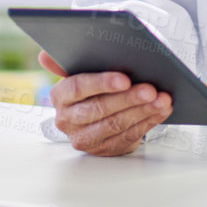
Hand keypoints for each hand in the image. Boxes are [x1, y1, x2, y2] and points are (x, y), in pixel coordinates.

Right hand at [39, 51, 171, 155]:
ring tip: (161, 99)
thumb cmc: (91, 86)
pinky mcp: (104, 149)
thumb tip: (45, 56)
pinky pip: (128, 136)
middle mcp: (68, 120)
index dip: (102, 83)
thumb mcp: (78, 70)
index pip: (78, 87)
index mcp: (60, 96)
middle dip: (128, 98)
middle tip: (151, 89)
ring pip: (116, 124)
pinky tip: (161, 110)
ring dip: (142, 111)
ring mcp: (85, 138)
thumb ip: (63, 62)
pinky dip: (148, 122)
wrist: (94, 114)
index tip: (125, 78)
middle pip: (100, 109)